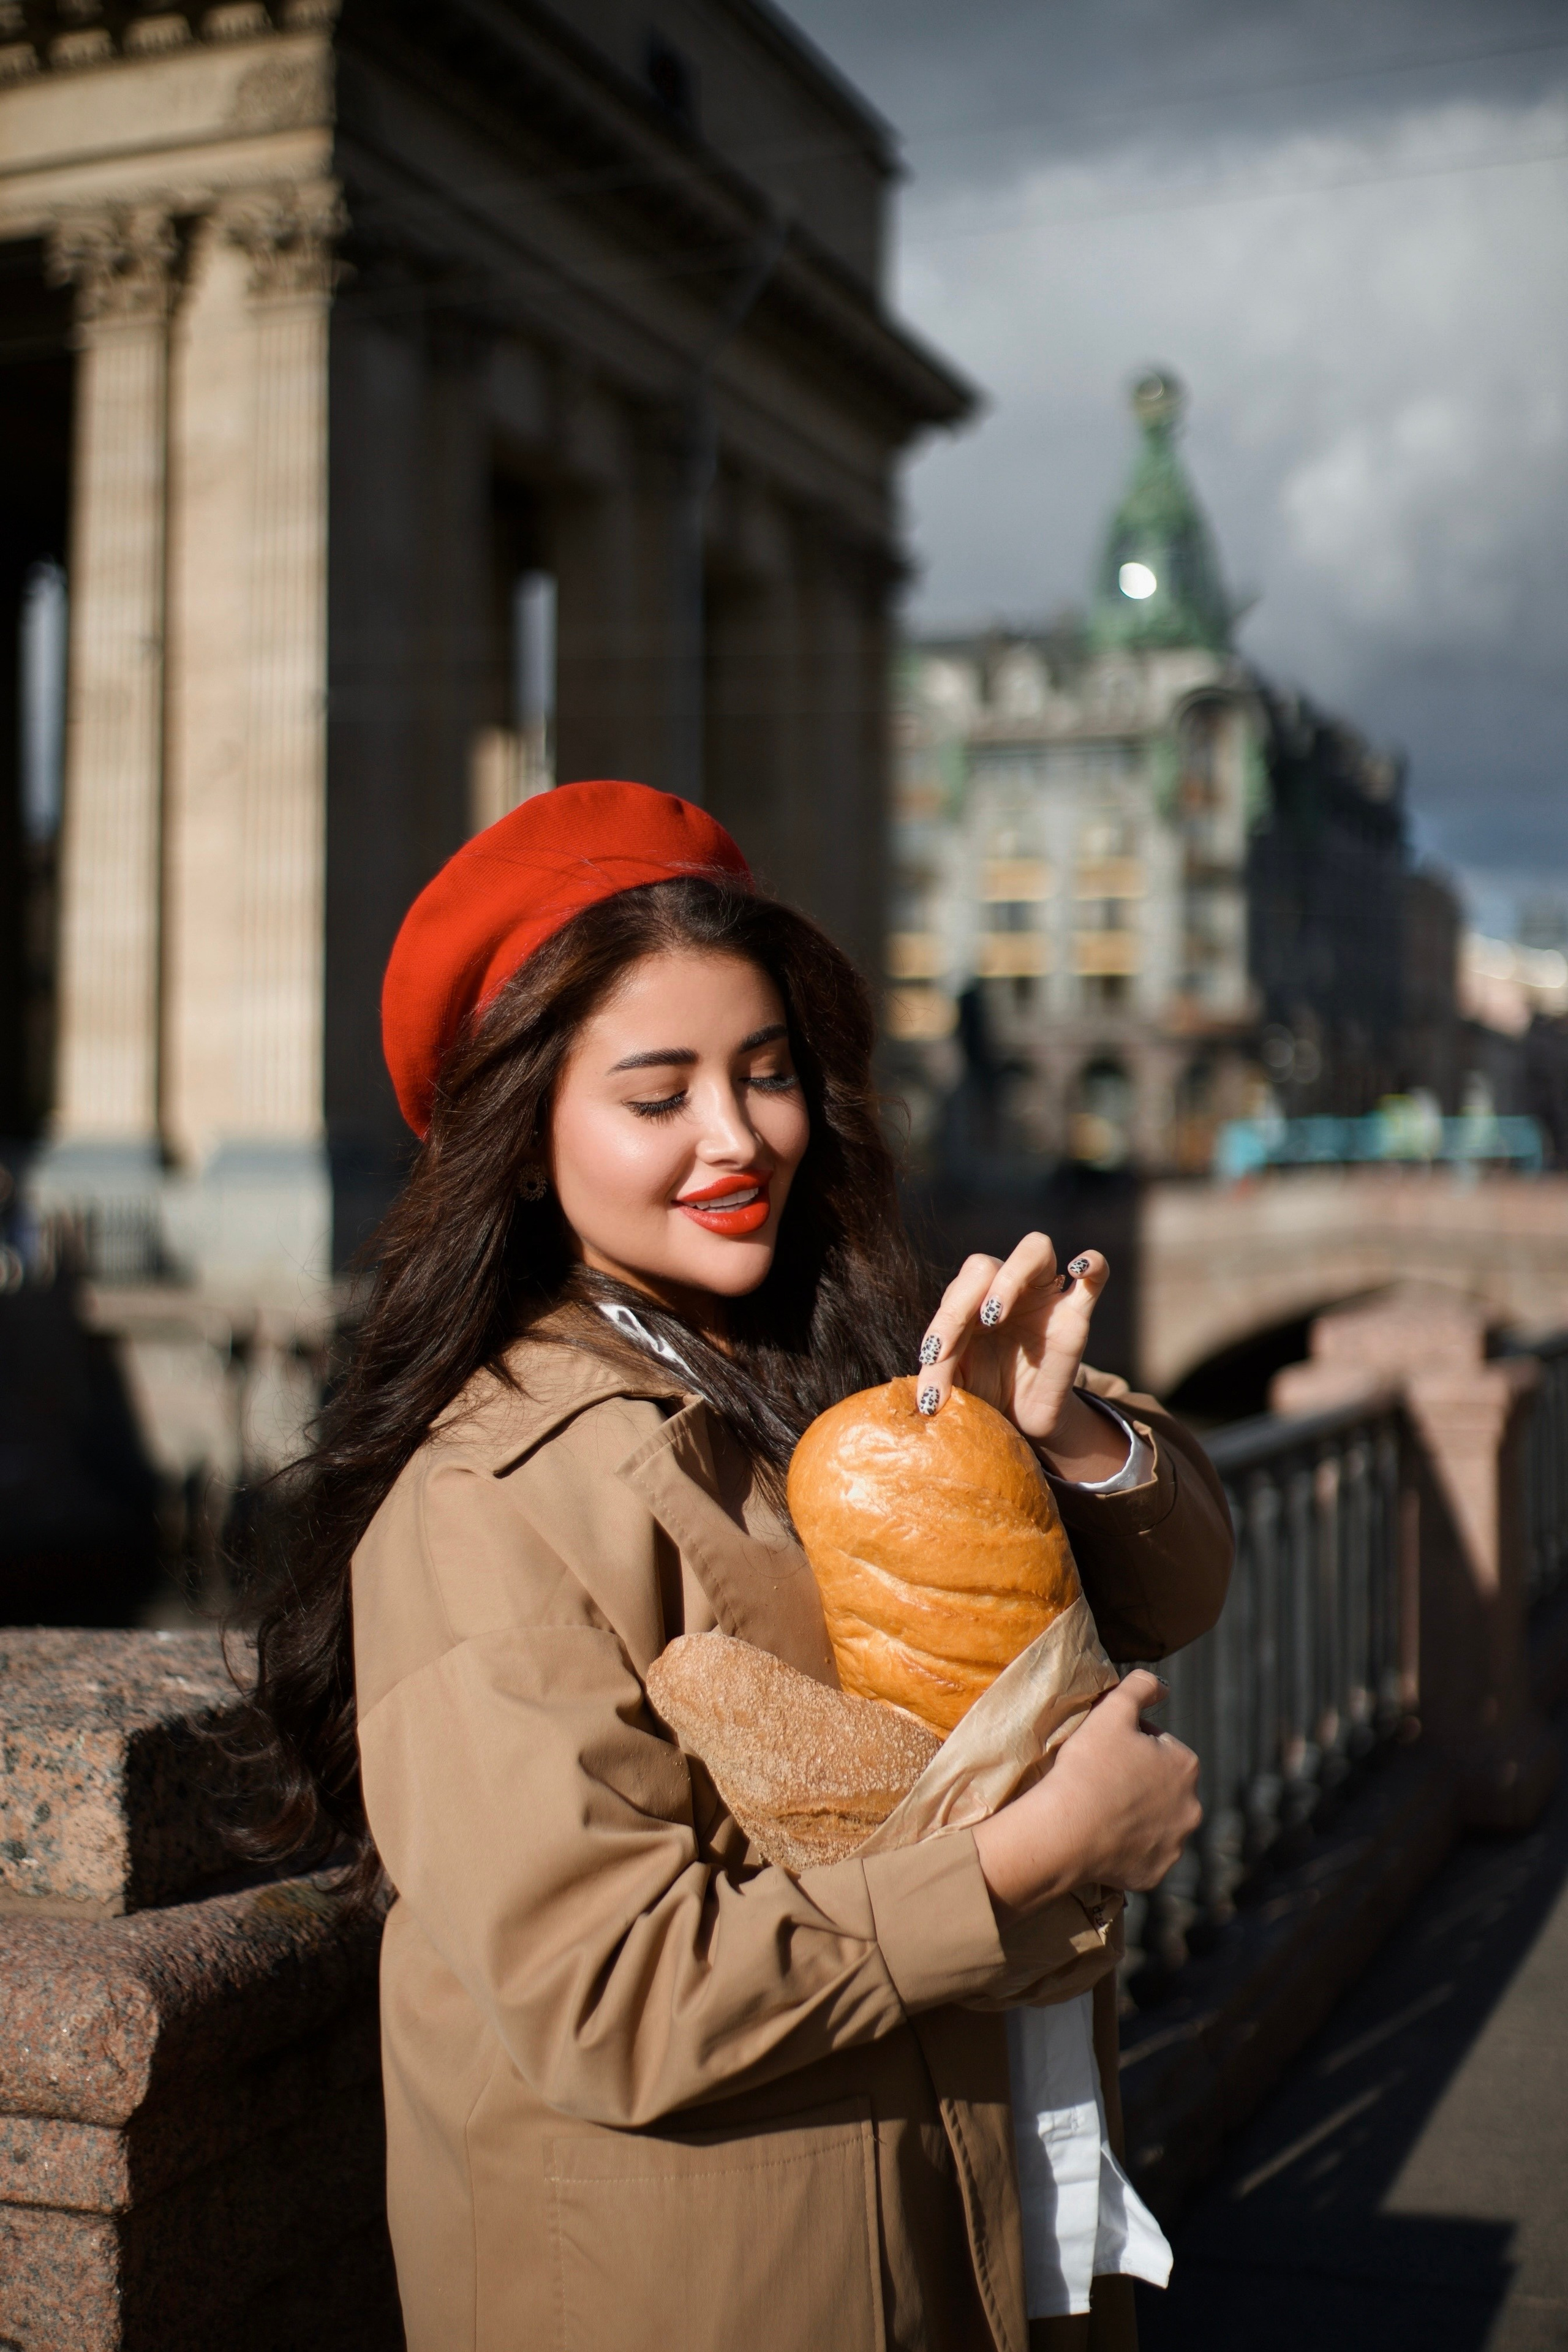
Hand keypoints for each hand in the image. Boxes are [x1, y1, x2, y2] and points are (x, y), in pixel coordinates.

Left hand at [914, 1233, 1119, 1469]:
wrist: (1023, 1416)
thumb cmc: (985, 1391)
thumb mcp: (958, 1384)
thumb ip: (939, 1376)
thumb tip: (919, 1398)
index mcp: (969, 1301)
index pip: (953, 1296)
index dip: (939, 1326)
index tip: (932, 1360)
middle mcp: (1004, 1288)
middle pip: (982, 1265)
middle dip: (960, 1307)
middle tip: (950, 1346)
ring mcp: (1043, 1294)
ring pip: (1034, 1249)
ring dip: (1011, 1277)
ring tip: (993, 1315)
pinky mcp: (1076, 1312)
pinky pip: (1095, 1273)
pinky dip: (1092, 1263)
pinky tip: (1078, 1268)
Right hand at [972, 1671, 1200, 1916]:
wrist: (1066, 1830)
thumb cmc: (1088, 1767)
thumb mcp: (1111, 1712)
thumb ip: (1140, 1687)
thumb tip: (1163, 1686)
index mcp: (1186, 1765)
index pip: (1159, 1745)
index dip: (1129, 1743)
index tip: (1104, 1750)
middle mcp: (1192, 1807)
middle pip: (1161, 1785)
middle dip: (1138, 1780)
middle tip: (1101, 1779)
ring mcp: (1175, 1845)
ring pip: (1155, 1821)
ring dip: (1136, 1813)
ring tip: (1101, 1808)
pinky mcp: (1156, 1873)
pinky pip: (1143, 1854)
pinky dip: (1128, 1847)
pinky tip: (1104, 1837)